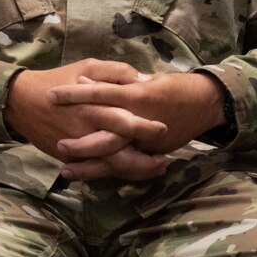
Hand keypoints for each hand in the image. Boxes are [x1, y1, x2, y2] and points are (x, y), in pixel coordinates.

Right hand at [5, 59, 170, 181]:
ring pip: (109, 166)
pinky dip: (114, 173)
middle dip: (144, 160)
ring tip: (155, 167)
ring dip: (135, 171)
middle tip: (164, 160)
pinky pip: (94, 169)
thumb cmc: (57, 80)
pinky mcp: (68, 157)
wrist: (20, 100)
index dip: (145, 128)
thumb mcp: (86, 66)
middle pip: (118, 152)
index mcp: (91, 106)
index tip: (163, 129)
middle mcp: (85, 130)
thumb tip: (142, 79)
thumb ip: (115, 72)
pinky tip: (132, 171)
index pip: (122, 121)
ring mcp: (76, 147)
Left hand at [44, 70, 224, 164]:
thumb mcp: (145, 78)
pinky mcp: (152, 153)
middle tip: (57, 144)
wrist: (206, 102)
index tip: (50, 95)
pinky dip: (108, 173)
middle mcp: (138, 121)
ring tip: (66, 170)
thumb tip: (88, 82)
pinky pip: (127, 167)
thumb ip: (117, 81)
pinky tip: (89, 178)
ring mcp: (145, 141)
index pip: (99, 94)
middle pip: (104, 135)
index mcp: (135, 95)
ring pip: (114, 158)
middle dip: (79, 143)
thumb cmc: (174, 87)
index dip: (74, 95)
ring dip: (89, 166)